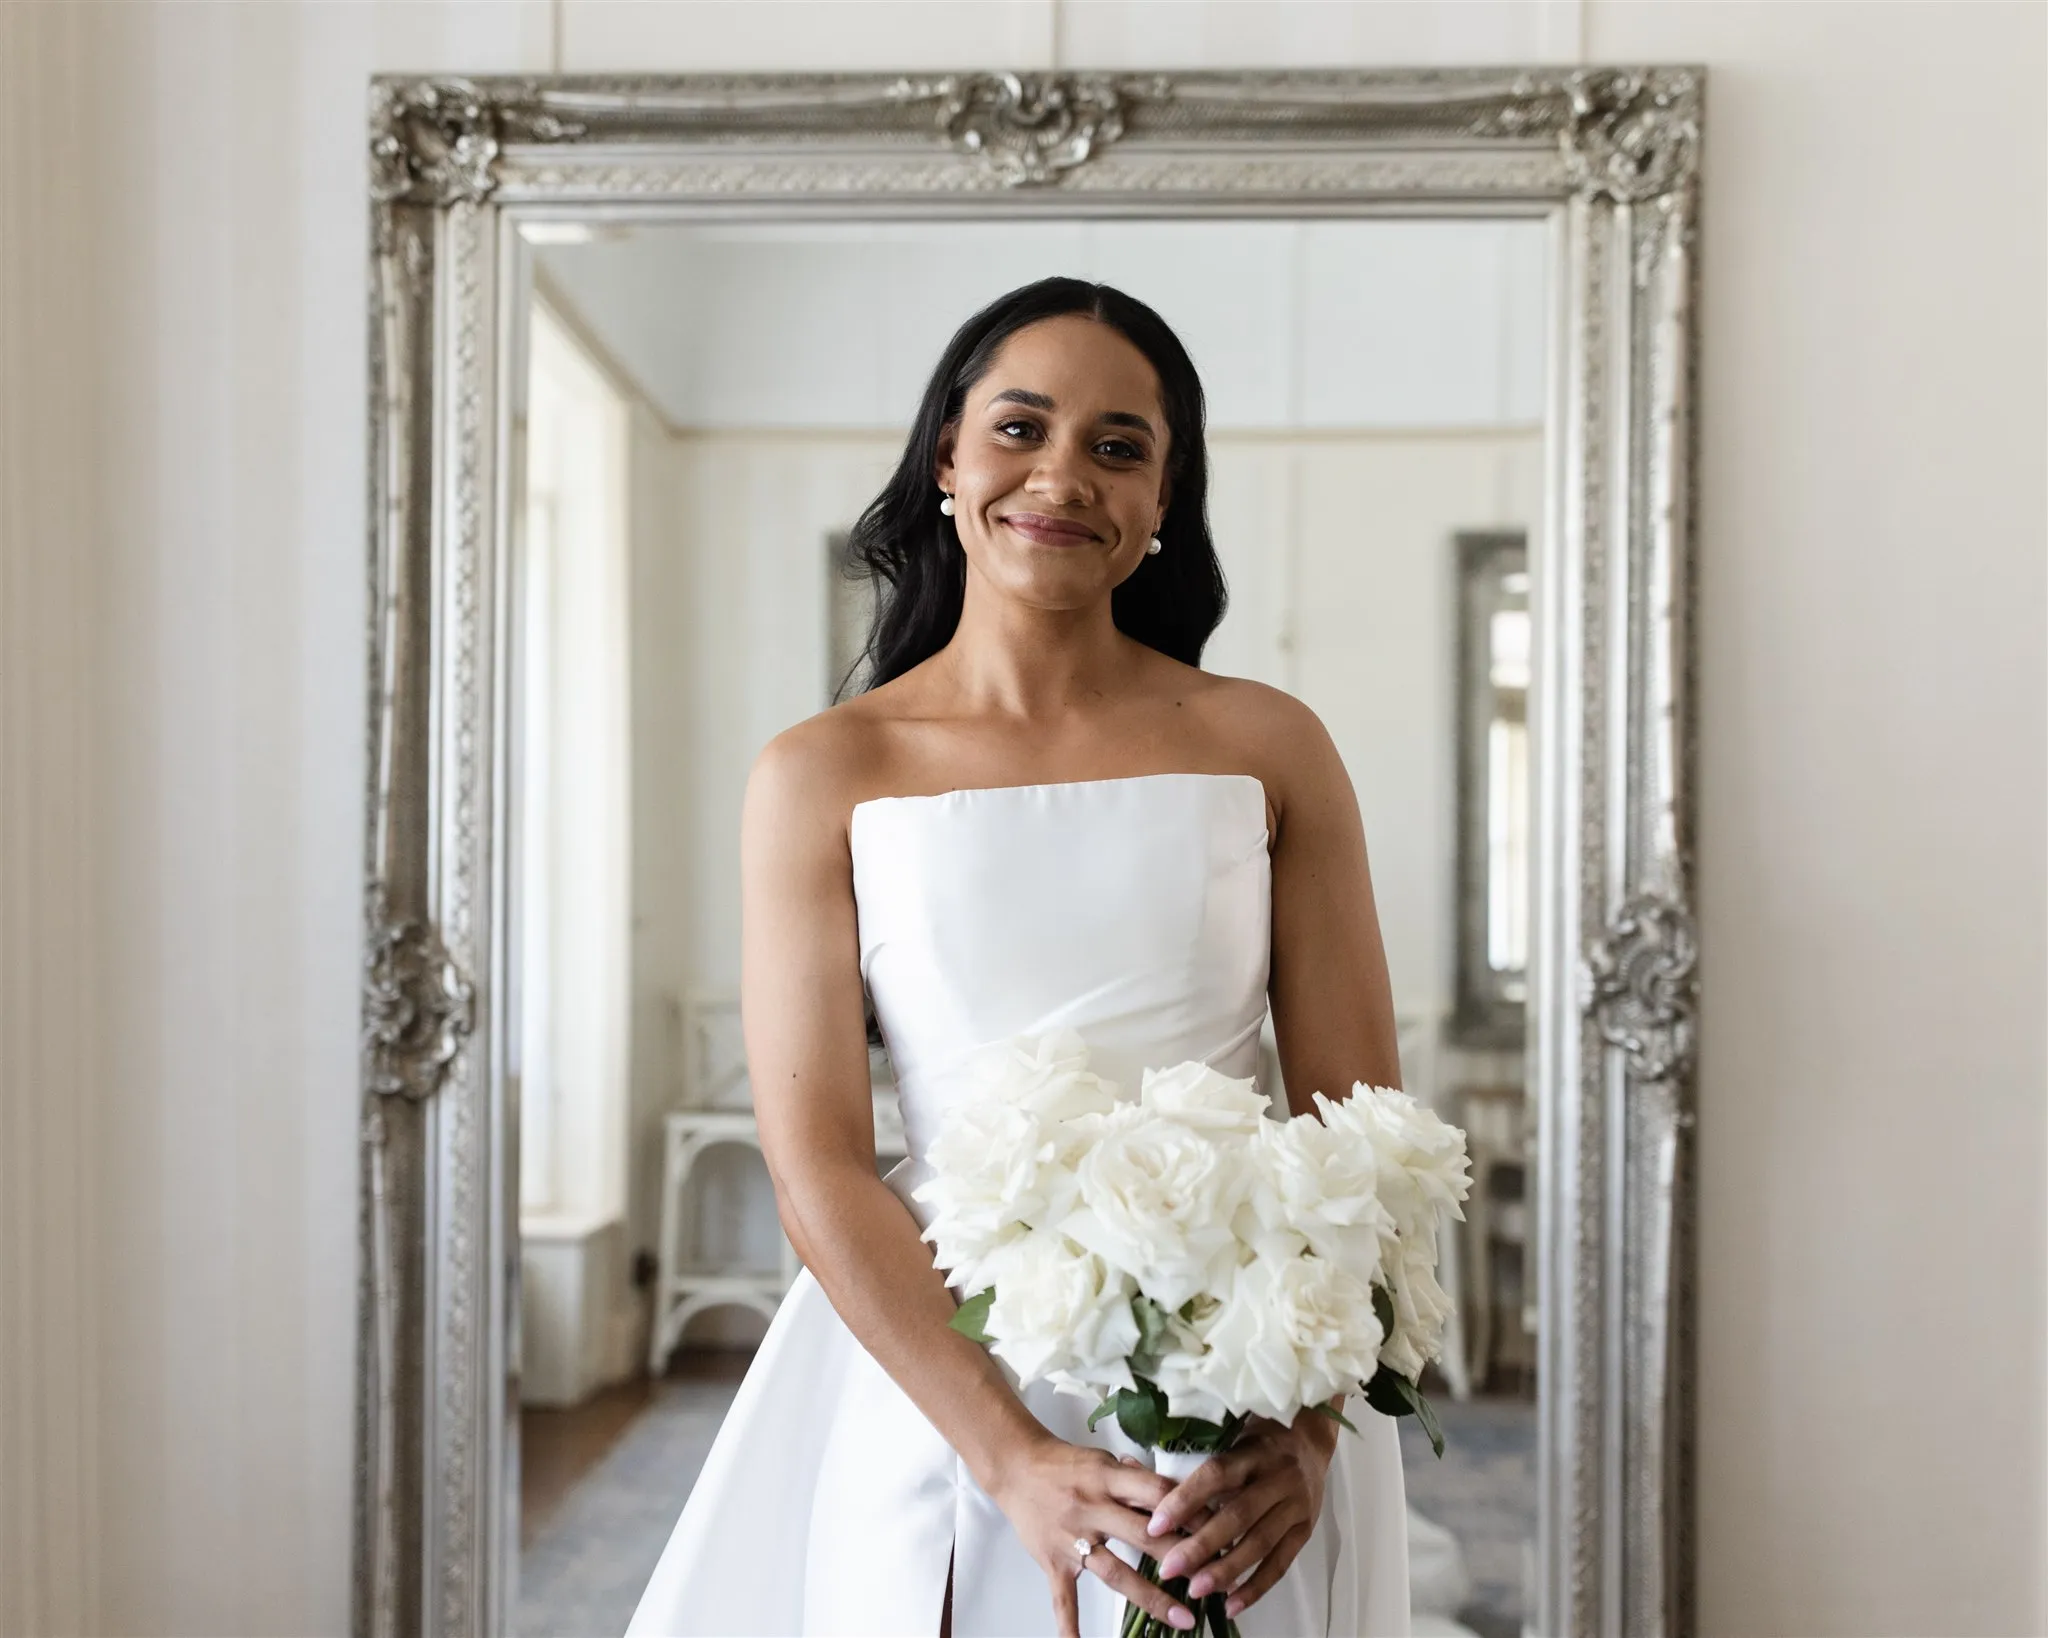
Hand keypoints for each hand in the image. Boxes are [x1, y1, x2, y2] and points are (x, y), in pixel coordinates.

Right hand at [986, 1438, 1200, 1637]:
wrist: (1016, 1467)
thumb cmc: (1066, 1464)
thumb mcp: (1104, 1460)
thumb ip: (1136, 1480)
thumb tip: (1177, 1495)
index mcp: (1107, 1479)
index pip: (1156, 1494)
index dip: (1189, 1512)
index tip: (1220, 1529)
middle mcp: (1091, 1509)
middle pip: (1142, 1536)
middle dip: (1181, 1558)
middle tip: (1214, 1579)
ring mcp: (1072, 1540)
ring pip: (1115, 1572)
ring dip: (1150, 1596)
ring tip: (1183, 1618)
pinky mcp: (1053, 1563)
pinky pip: (1063, 1599)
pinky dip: (1070, 1626)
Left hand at [1144, 1409, 1339, 1618]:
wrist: (1310, 1442)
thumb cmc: (1258, 1439)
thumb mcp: (1231, 1435)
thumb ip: (1199, 1460)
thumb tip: (1142, 1479)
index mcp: (1254, 1450)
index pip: (1216, 1475)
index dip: (1185, 1500)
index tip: (1155, 1525)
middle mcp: (1279, 1477)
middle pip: (1238, 1515)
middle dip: (1201, 1545)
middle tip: (1169, 1569)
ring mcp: (1296, 1505)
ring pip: (1259, 1543)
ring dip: (1226, 1571)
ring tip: (1195, 1590)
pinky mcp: (1306, 1530)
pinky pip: (1280, 1563)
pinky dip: (1256, 1587)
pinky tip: (1231, 1605)